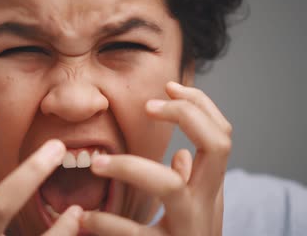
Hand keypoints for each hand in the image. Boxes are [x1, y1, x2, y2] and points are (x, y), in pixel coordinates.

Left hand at [81, 81, 231, 235]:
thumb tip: (181, 155)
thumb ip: (192, 182)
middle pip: (217, 145)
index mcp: (211, 189)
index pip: (222, 134)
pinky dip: (105, 224)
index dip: (201, 105)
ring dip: (130, 166)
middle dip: (185, 115)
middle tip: (148, 107)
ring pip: (168, 185)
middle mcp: (207, 204)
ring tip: (98, 162)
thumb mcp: (198, 213)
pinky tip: (84, 219)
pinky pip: (134, 234)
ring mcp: (188, 228)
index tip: (170, 86)